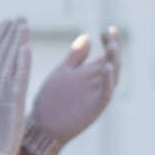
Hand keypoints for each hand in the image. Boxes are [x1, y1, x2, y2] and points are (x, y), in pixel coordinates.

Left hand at [21, 27, 120, 154]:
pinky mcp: (94, 108)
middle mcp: (96, 83)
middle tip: (109, 33)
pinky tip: (106, 67)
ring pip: (113, 76)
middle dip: (113, 47)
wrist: (40, 126)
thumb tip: (88, 37)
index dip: (110, 41)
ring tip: (111, 46)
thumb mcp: (62, 73)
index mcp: (89, 74)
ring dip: (113, 60)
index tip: (109, 29)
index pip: (106, 55)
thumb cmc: (50, 100)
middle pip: (112, 62)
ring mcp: (96, 95)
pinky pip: (106, 93)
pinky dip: (109, 81)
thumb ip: (75, 57)